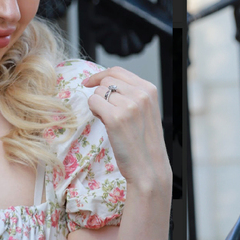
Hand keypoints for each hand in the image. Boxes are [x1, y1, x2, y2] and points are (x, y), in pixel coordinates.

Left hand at [82, 67, 171, 191]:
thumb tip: (104, 83)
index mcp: (149, 90)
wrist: (149, 168)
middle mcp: (141, 94)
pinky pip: (93, 102)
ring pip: (98, 92)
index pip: (118, 71)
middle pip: (107, 80)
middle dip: (100, 93)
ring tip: (109, 120)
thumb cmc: (145, 143)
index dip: (101, 75)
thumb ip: (132, 94)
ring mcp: (129, 106)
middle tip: (105, 110)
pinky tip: (103, 122)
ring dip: (98, 105)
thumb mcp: (146, 111)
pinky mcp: (115, 119)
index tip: (90, 82)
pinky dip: (93, 111)